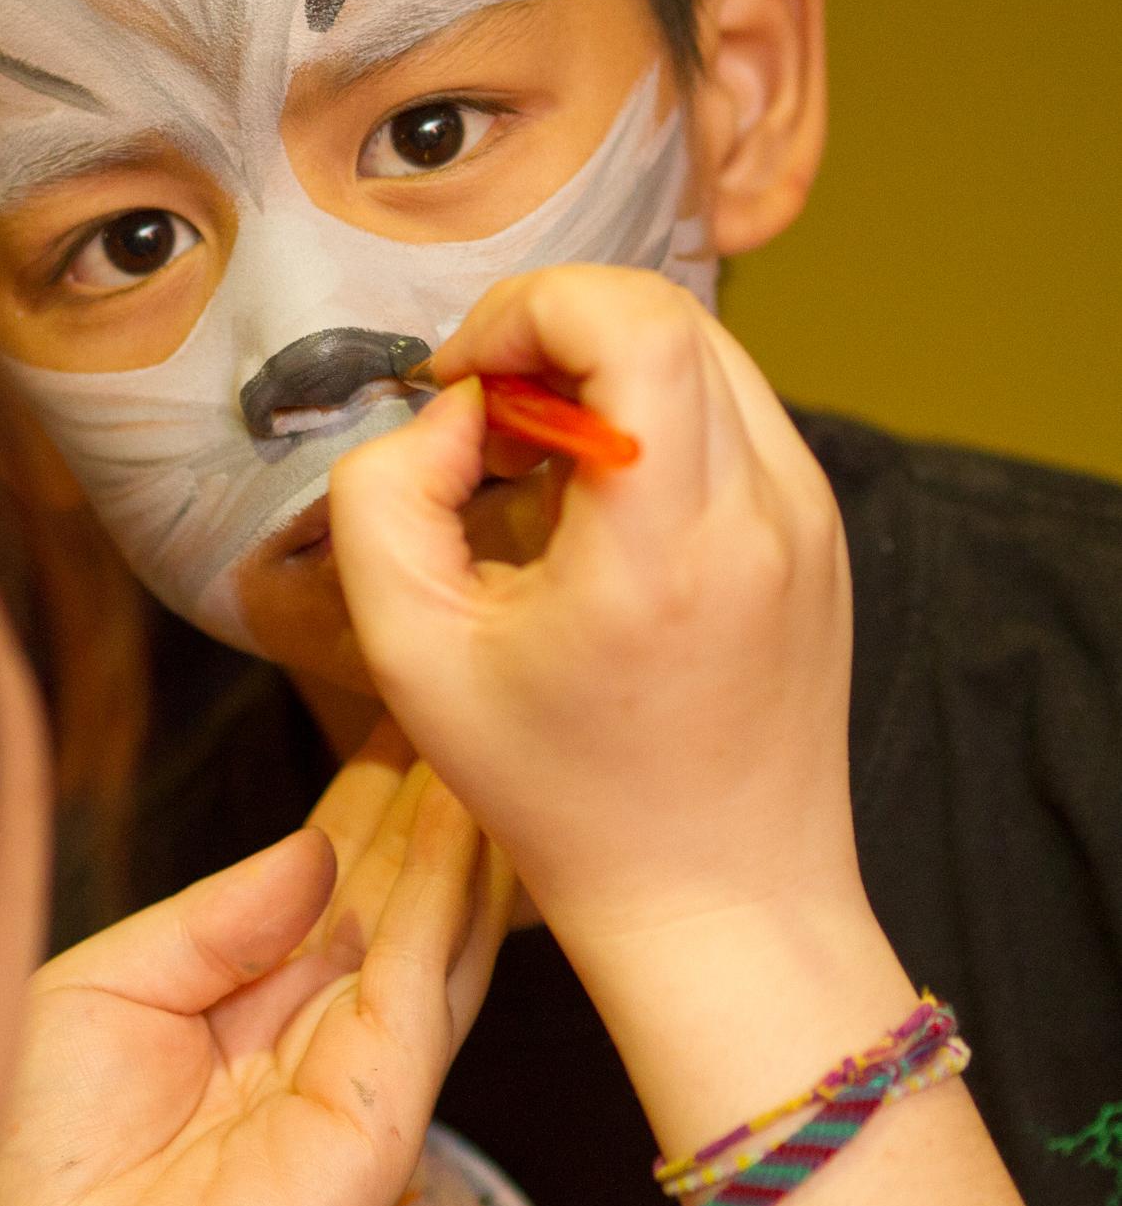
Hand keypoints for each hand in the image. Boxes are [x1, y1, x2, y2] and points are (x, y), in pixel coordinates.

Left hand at [0, 763, 507, 1205]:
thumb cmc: (38, 1156)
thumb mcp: (107, 986)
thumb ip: (213, 918)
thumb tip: (313, 850)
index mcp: (241, 1009)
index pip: (326, 889)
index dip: (362, 805)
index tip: (392, 719)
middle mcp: (308, 1041)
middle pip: (390, 903)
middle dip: (424, 803)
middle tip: (453, 694)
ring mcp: (352, 1080)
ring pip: (431, 938)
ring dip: (459, 837)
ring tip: (476, 734)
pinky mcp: (377, 1116)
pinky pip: (422, 987)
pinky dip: (448, 900)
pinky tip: (461, 821)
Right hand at [328, 266, 858, 947]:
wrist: (716, 895)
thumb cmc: (558, 794)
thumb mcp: (409, 653)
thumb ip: (383, 498)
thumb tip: (449, 413)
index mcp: (665, 544)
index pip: (633, 321)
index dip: (525, 311)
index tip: (459, 386)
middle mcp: (764, 511)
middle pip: (662, 314)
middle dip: (546, 333)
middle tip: (481, 425)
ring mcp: (811, 516)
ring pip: (700, 348)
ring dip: (596, 368)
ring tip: (532, 464)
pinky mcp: (821, 530)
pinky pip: (730, 410)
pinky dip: (648, 414)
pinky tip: (593, 502)